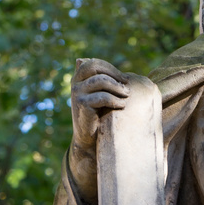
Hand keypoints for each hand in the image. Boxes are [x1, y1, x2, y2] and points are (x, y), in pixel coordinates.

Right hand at [69, 58, 130, 199]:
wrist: (90, 141)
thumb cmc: (100, 118)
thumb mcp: (102, 97)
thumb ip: (107, 84)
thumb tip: (128, 75)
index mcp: (78, 79)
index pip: (93, 63)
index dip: (110, 68)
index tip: (123, 78)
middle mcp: (75, 84)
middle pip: (95, 67)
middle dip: (114, 75)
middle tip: (126, 86)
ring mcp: (76, 94)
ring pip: (101, 81)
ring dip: (117, 88)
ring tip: (127, 96)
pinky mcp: (81, 105)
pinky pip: (102, 97)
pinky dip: (115, 100)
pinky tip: (122, 105)